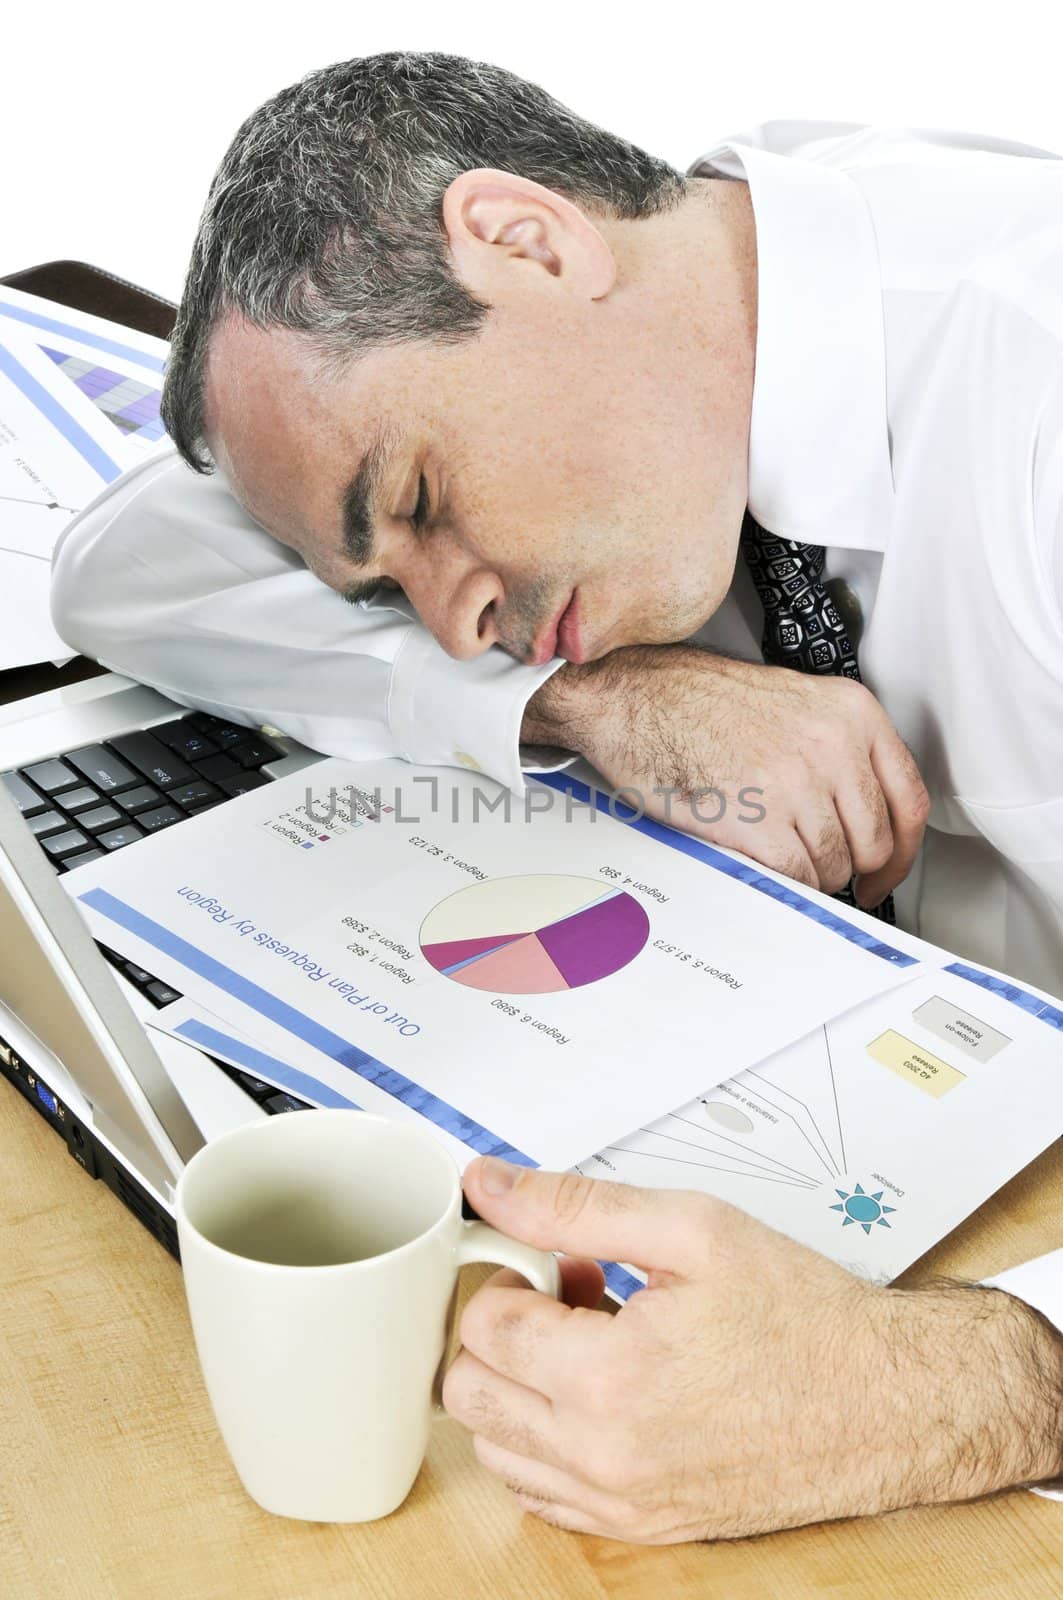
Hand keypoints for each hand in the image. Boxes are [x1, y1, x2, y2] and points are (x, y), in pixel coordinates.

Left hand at [443, 1160, 1062, 1543]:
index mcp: (608, 1381)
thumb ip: (574, 1205)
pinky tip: (598, 1394)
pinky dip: (544, 1440)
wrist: (884, 1402)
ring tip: (589, 1342)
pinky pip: (540, 1493)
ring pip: (495, 1448)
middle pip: (469, 1392)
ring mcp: (619, 1503)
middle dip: (502, 1332)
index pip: (481, 1328)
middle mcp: (602, 1458)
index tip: (552, 1262)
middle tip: (564, 1297)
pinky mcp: (639, 1527)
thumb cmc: (801, 1317)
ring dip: (519, 1387)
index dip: (510, 1277)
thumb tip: (489, 1187)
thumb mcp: (691, 1229)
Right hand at [522, 645, 929, 907]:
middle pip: (876, 841)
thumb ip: (838, 749)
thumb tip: (861, 815)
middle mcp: (832, 743)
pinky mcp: (758, 817)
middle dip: (854, 869)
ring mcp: (796, 781)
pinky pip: (795, 874)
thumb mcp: (792, 703)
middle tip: (832, 875)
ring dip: (810, 875)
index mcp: (850, 711)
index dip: (903, 851)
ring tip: (780, 856)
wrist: (632, 698)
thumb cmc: (695, 701)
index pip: (910, 798)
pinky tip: (762, 862)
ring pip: (834, 864)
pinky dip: (783, 881)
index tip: (888, 869)